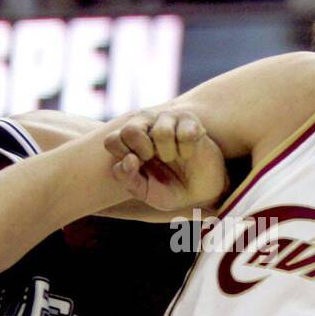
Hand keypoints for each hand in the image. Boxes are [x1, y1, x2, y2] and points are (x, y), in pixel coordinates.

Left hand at [104, 110, 226, 211]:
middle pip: (130, 129)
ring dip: (168, 152)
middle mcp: (146, 128)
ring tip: (174, 157)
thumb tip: (128, 159)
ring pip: (161, 131)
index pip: (112, 141)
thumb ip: (129, 180)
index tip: (137, 166)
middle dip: (141, 150)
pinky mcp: (190, 122)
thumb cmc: (172, 190)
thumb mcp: (146, 193)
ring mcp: (168, 122)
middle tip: (152, 158)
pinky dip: (187, 149)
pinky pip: (185, 132)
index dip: (122, 155)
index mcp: (130, 144)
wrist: (202, 192)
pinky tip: (188, 152)